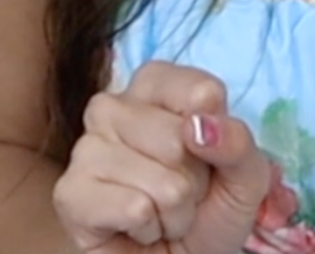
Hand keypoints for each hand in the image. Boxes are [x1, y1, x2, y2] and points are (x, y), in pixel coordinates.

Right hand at [53, 59, 273, 253]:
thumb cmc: (209, 209)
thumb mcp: (245, 174)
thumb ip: (236, 142)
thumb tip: (201, 126)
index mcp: (153, 85)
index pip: (201, 91)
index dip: (218, 135)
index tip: (206, 154)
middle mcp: (111, 106)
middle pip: (179, 140)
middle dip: (193, 181)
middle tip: (182, 194)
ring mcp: (84, 148)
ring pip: (162, 182)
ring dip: (173, 212)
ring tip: (160, 213)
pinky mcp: (70, 193)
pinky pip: (134, 209)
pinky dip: (148, 228)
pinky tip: (137, 228)